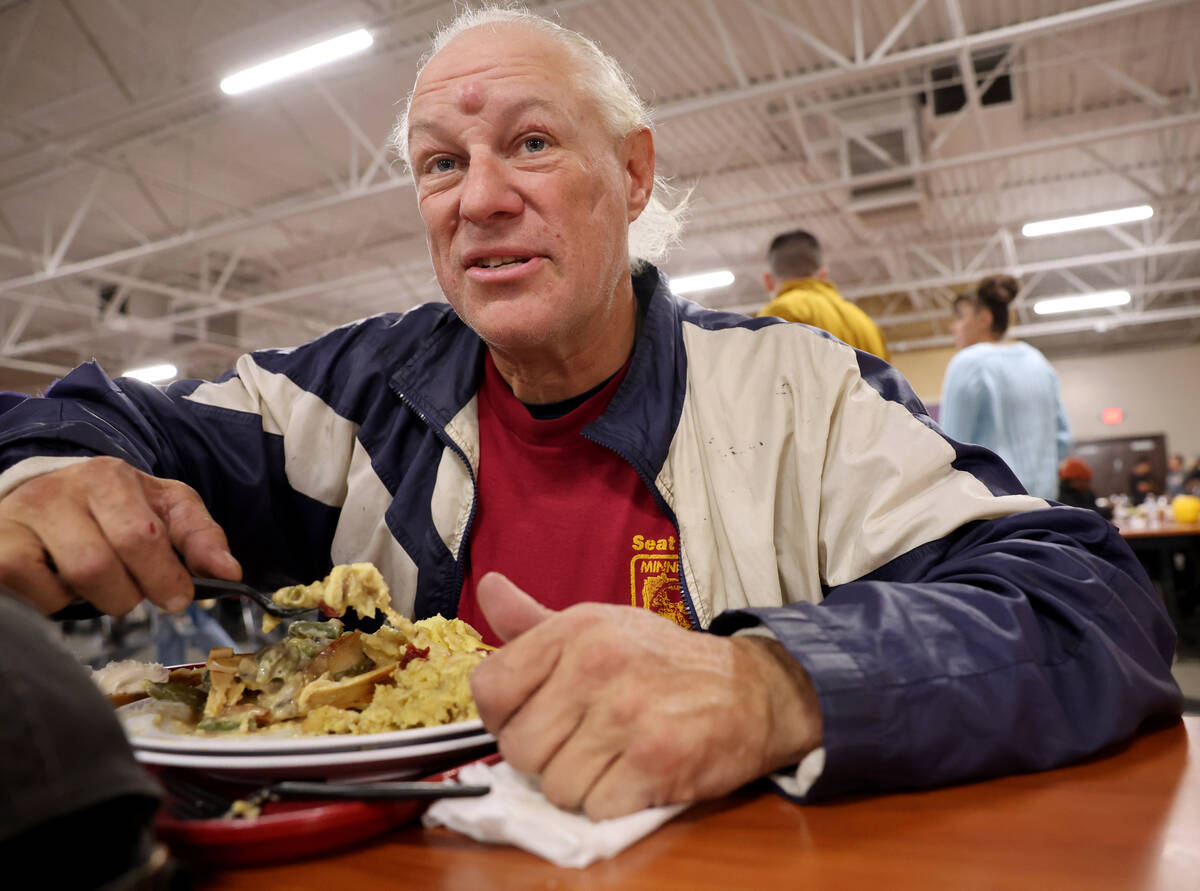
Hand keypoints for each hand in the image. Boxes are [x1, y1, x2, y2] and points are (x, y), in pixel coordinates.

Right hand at [0, 456, 240, 615]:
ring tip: (97, 584)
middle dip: (128, 593)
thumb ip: (200, 536)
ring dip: (93, 599)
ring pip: (67, 580)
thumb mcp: (164, 508)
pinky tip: (61, 585)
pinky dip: (53, 602)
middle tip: (133, 593)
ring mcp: (23, 516)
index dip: (164, 577)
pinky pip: (28, 590)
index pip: (142, 536)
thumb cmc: (113, 507)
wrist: (44, 492)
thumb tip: (230, 571)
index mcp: (110, 477)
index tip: (177, 597)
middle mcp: (61, 491)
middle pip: (100, 565)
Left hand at [469, 572, 822, 819]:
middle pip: (519, 747)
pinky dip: (613, 803)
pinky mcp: (654, 761)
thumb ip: (536, 622)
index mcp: (575, 629)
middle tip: (582, 740)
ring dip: (580, 785)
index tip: (536, 714)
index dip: (504, 715)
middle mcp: (596, 665)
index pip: (489, 689)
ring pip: (554, 786)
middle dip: (545, 757)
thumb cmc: (663, 662)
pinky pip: (595, 808)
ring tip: (612, 757)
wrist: (750, 690)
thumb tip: (487, 589)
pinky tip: (635, 776)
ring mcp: (626, 714)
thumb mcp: (599, 627)